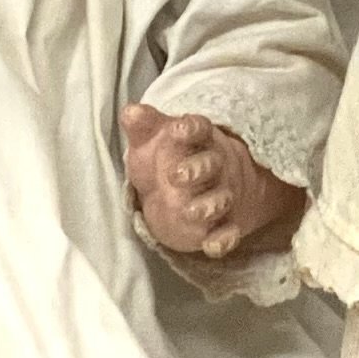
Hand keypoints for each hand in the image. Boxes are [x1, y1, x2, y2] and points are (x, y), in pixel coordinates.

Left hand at [120, 105, 305, 265]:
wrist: (191, 189)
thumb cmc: (167, 157)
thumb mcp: (150, 140)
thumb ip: (143, 126)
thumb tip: (130, 111)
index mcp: (200, 139)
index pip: (200, 128)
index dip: (190, 128)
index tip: (177, 129)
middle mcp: (215, 165)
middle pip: (212, 164)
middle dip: (197, 169)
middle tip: (175, 175)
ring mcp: (221, 194)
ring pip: (221, 199)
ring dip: (209, 205)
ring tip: (189, 211)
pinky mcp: (223, 224)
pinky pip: (228, 233)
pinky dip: (223, 240)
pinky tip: (211, 246)